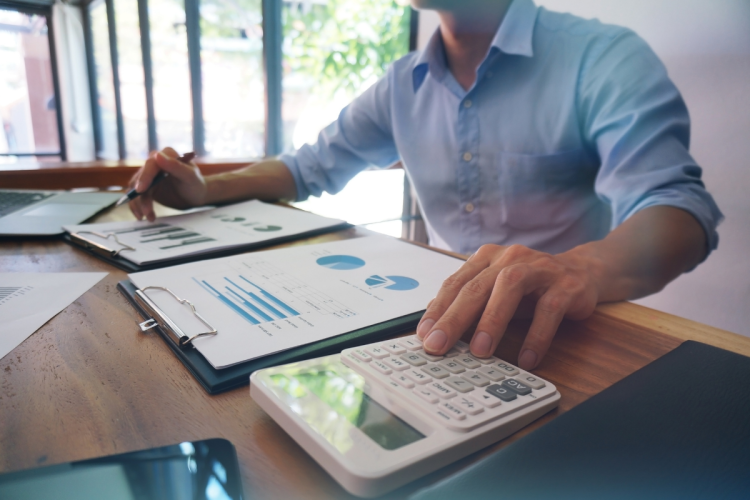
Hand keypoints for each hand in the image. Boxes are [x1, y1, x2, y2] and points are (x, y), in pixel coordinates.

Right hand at [128, 147, 206, 221]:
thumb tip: (158, 155)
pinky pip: (136, 196)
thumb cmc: (196, 184)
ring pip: (136, 189)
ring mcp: (149, 175)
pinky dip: (137, 207)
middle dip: (141, 196)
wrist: (197, 195)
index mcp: (166, 155)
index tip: (141, 190)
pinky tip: (144, 216)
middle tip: (146, 211)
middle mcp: (155, 163)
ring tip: (149, 217)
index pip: (150, 164)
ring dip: (139, 204)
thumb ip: (176, 166)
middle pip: (140, 178)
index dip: (144, 177)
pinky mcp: (146, 187)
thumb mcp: (190, 176)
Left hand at [415, 244, 600, 369]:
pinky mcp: (567, 285)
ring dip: (492, 321)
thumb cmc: (532, 286)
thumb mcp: (496, 291)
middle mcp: (511, 258)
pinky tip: (527, 359)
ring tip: (479, 351)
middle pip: (476, 286)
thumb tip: (434, 325)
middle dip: (454, 318)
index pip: (456, 283)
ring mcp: (540, 268)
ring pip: (510, 288)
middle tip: (439, 345)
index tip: (424, 335)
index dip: (438, 309)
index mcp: (488, 258)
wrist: (583, 272)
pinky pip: (549, 310)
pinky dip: (536, 336)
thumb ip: (470, 304)